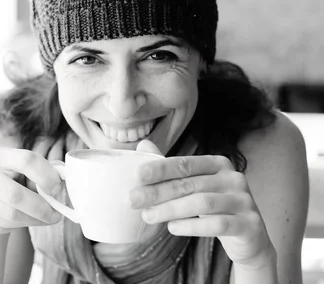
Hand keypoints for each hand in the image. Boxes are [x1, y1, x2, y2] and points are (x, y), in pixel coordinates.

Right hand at [0, 146, 62, 235]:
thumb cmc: (19, 181)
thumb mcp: (30, 172)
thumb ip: (46, 172)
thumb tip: (65, 179)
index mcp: (2, 155)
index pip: (26, 160)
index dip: (46, 175)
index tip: (58, 188)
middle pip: (15, 194)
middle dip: (40, 207)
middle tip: (56, 214)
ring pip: (13, 214)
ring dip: (36, 219)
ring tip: (48, 218)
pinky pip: (9, 224)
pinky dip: (27, 224)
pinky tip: (32, 219)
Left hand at [130, 141, 275, 268]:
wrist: (249, 239)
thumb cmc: (215, 208)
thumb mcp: (194, 187)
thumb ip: (171, 169)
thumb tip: (143, 145)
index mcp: (218, 164)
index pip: (185, 164)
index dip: (161, 168)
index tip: (138, 175)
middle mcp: (233, 178)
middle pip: (190, 184)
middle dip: (158, 192)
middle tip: (134, 200)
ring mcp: (244, 200)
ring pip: (202, 203)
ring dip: (170, 209)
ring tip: (148, 216)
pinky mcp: (249, 224)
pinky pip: (217, 224)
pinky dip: (192, 226)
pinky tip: (172, 228)